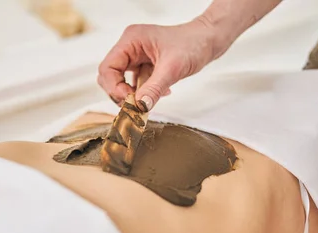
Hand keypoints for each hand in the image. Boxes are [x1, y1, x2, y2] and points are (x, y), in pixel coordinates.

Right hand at [97, 18, 220, 110]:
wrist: (209, 40)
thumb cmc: (194, 44)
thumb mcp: (173, 68)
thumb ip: (154, 89)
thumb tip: (139, 107)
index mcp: (131, 40)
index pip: (108, 68)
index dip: (114, 88)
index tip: (130, 100)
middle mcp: (130, 47)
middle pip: (110, 76)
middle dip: (121, 93)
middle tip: (136, 104)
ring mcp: (136, 56)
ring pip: (122, 82)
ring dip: (135, 94)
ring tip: (152, 97)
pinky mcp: (144, 64)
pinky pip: (136, 83)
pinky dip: (144, 92)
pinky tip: (161, 92)